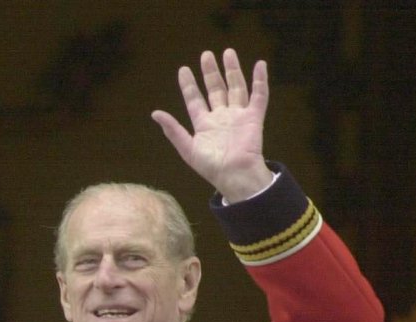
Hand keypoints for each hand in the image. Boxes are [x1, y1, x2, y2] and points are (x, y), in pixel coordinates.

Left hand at [151, 48, 273, 201]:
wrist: (234, 175)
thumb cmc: (210, 166)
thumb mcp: (187, 148)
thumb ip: (172, 130)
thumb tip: (155, 113)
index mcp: (204, 124)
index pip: (195, 99)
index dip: (189, 85)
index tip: (183, 69)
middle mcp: (221, 117)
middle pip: (216, 89)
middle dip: (211, 72)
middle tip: (206, 54)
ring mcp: (238, 115)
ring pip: (235, 87)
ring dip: (232, 70)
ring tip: (228, 52)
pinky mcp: (254, 117)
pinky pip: (259, 96)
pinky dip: (260, 80)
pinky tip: (260, 65)